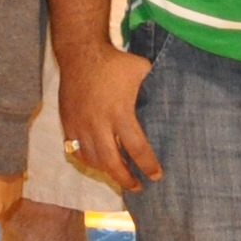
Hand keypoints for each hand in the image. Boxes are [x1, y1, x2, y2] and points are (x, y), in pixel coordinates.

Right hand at [57, 43, 163, 194]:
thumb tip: (172, 95)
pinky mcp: (68, 123)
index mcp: (120, 112)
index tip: (157, 176)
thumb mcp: (141, 71)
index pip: (136, 148)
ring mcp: (81, 125)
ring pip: (92, 160)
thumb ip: (153, 88)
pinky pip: (75, 150)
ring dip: (107, 172)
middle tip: (138, 187)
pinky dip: (87, 160)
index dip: (148, 165)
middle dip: (126, 179)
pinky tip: (97, 163)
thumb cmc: (115, 62)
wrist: (80, 53)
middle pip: (111, 163)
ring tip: (119, 176)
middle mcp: (99, 124)